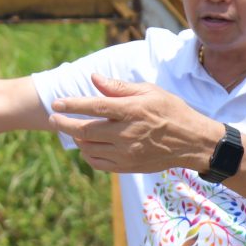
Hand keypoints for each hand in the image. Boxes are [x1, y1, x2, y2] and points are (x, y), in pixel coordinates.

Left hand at [49, 76, 215, 173]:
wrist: (192, 142)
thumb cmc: (171, 111)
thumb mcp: (150, 91)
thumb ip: (119, 87)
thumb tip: (94, 78)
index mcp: (132, 110)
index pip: (94, 106)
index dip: (72, 104)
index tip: (56, 103)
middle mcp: (126, 133)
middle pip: (85, 130)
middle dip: (64, 124)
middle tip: (53, 119)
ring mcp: (126, 153)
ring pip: (89, 148)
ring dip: (76, 138)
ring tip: (73, 130)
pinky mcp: (128, 167)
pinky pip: (98, 163)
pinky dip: (87, 155)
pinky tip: (87, 146)